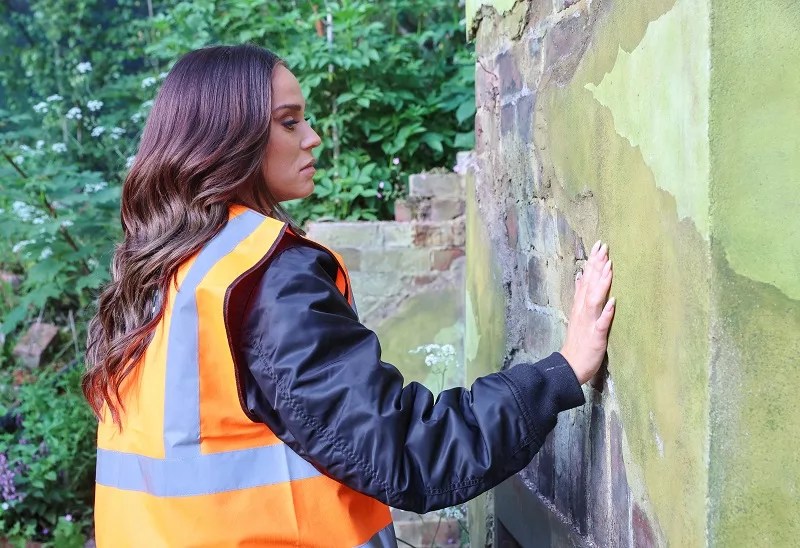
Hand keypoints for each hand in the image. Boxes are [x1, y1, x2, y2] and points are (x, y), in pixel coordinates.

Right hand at [560, 240, 614, 383]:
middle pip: (590, 284)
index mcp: (580, 305)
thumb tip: (580, 276)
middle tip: (603, 246)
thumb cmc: (578, 341)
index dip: (592, 262)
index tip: (599, 245)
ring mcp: (589, 323)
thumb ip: (579, 295)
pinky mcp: (595, 337)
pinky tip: (613, 302)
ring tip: (609, 266)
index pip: (586, 279)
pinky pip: (601, 324)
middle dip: (597, 265)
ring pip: (595, 300)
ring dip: (601, 283)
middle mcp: (583, 311)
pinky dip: (606, 313)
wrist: (569, 366)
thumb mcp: (577, 314)